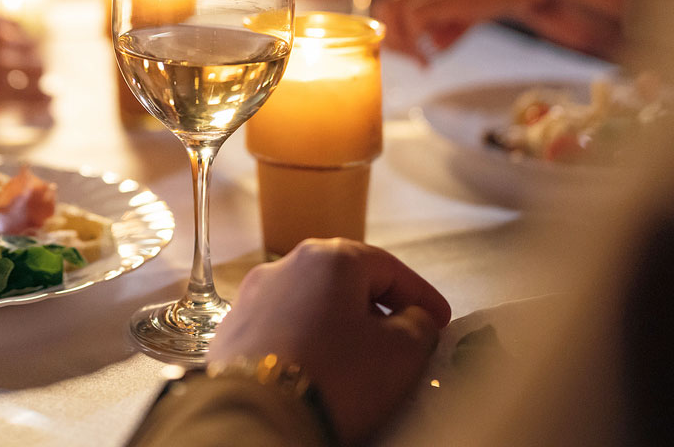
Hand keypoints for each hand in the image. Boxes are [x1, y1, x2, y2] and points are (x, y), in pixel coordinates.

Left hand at [210, 239, 450, 446]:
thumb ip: (418, 325)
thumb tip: (412, 318)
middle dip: (377, 306)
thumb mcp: (401, 353)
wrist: (255, 414)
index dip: (421, 295)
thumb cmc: (337, 375)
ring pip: (310, 302)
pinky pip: (282, 326)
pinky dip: (306, 339)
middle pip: (344, 280)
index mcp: (329, 257)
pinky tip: (318, 366)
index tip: (441, 320)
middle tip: (404, 335)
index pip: (388, 267)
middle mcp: (284, 264)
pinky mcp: (231, 328)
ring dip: (339, 323)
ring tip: (360, 355)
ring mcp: (251, 295)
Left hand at [374, 0, 633, 62]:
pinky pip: (413, 18)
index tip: (415, 55)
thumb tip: (433, 49)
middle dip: (392, 38)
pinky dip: (416, 41)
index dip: (396, 32)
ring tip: (422, 60)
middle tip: (415, 60)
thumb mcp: (473, 10)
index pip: (394, 5)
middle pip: (384, 7)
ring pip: (391, 10)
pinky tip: (433, 57)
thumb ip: (452, 28)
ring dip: (401, 41)